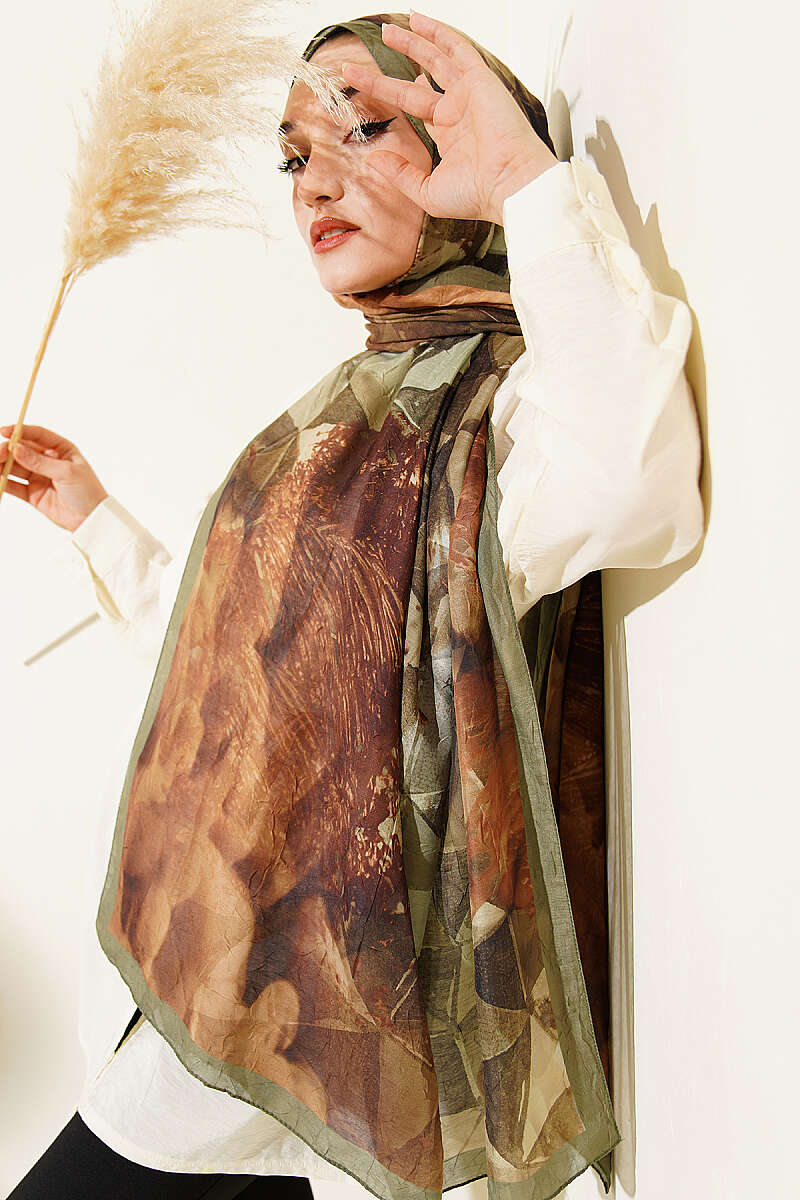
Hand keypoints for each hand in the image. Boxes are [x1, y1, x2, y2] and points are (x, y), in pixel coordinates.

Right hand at [0, 423, 108, 532]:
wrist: (91, 519)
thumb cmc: (87, 491)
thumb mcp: (66, 472)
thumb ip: (40, 462)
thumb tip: (17, 449)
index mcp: (60, 449)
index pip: (37, 435)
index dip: (19, 431)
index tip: (4, 431)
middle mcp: (47, 460)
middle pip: (21, 450)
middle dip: (7, 451)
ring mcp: (39, 476)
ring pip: (14, 467)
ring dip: (1, 466)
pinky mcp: (32, 493)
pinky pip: (14, 485)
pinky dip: (3, 482)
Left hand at [340, 10, 558, 225]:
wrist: (508, 185)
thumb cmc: (476, 195)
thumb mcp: (427, 191)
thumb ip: (399, 173)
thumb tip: (373, 158)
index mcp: (449, 136)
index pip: (414, 105)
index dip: (388, 91)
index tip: (362, 82)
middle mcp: (458, 111)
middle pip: (421, 79)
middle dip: (400, 59)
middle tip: (379, 41)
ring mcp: (469, 95)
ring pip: (437, 59)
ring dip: (414, 41)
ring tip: (389, 29)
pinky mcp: (480, 81)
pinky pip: (457, 49)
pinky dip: (439, 33)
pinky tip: (419, 21)